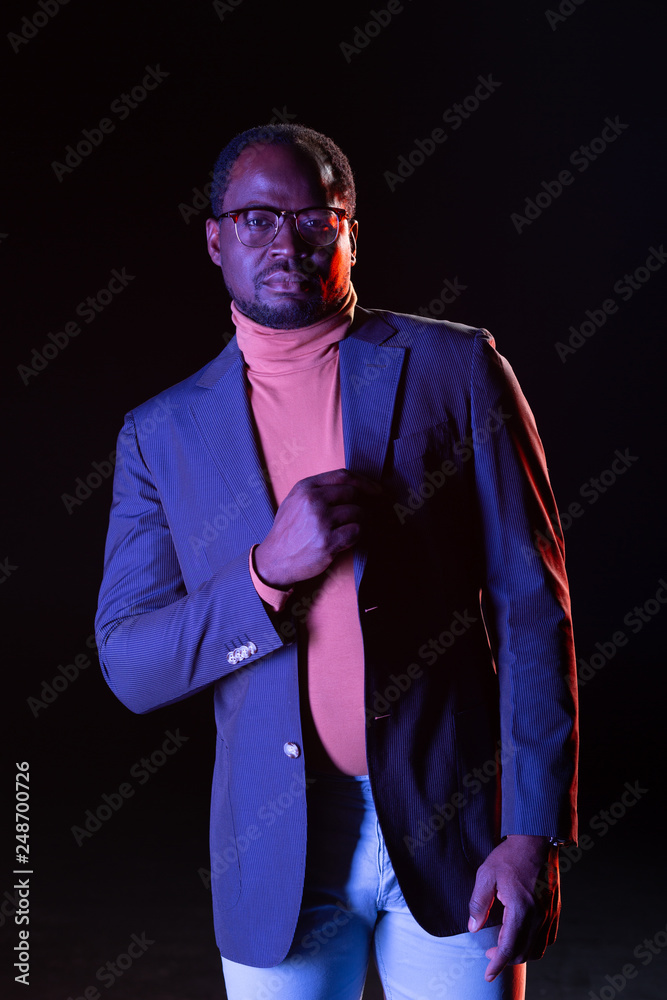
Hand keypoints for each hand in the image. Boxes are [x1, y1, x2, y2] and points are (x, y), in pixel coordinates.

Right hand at [254, 469, 382, 586]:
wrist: (275, 559)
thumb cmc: (288, 530)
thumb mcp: (295, 500)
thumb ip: (319, 489)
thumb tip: (353, 485)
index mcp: (305, 487)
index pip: (343, 476)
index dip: (364, 482)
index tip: (376, 489)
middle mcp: (313, 501)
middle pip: (353, 493)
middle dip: (363, 503)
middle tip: (364, 512)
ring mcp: (320, 521)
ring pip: (358, 512)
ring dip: (361, 520)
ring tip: (353, 527)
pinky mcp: (328, 542)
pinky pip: (356, 531)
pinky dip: (357, 534)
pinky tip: (348, 537)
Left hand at [467, 834, 559, 982]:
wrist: (536, 841)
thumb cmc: (509, 856)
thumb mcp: (485, 875)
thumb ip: (478, 903)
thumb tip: (473, 928)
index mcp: (520, 909)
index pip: (508, 948)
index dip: (497, 964)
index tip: (488, 975)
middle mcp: (539, 916)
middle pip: (523, 953)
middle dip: (505, 959)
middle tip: (490, 953)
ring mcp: (550, 914)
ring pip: (538, 949)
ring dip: (520, 953)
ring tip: (504, 946)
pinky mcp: (556, 910)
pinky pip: (548, 938)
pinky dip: (535, 945)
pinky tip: (523, 937)